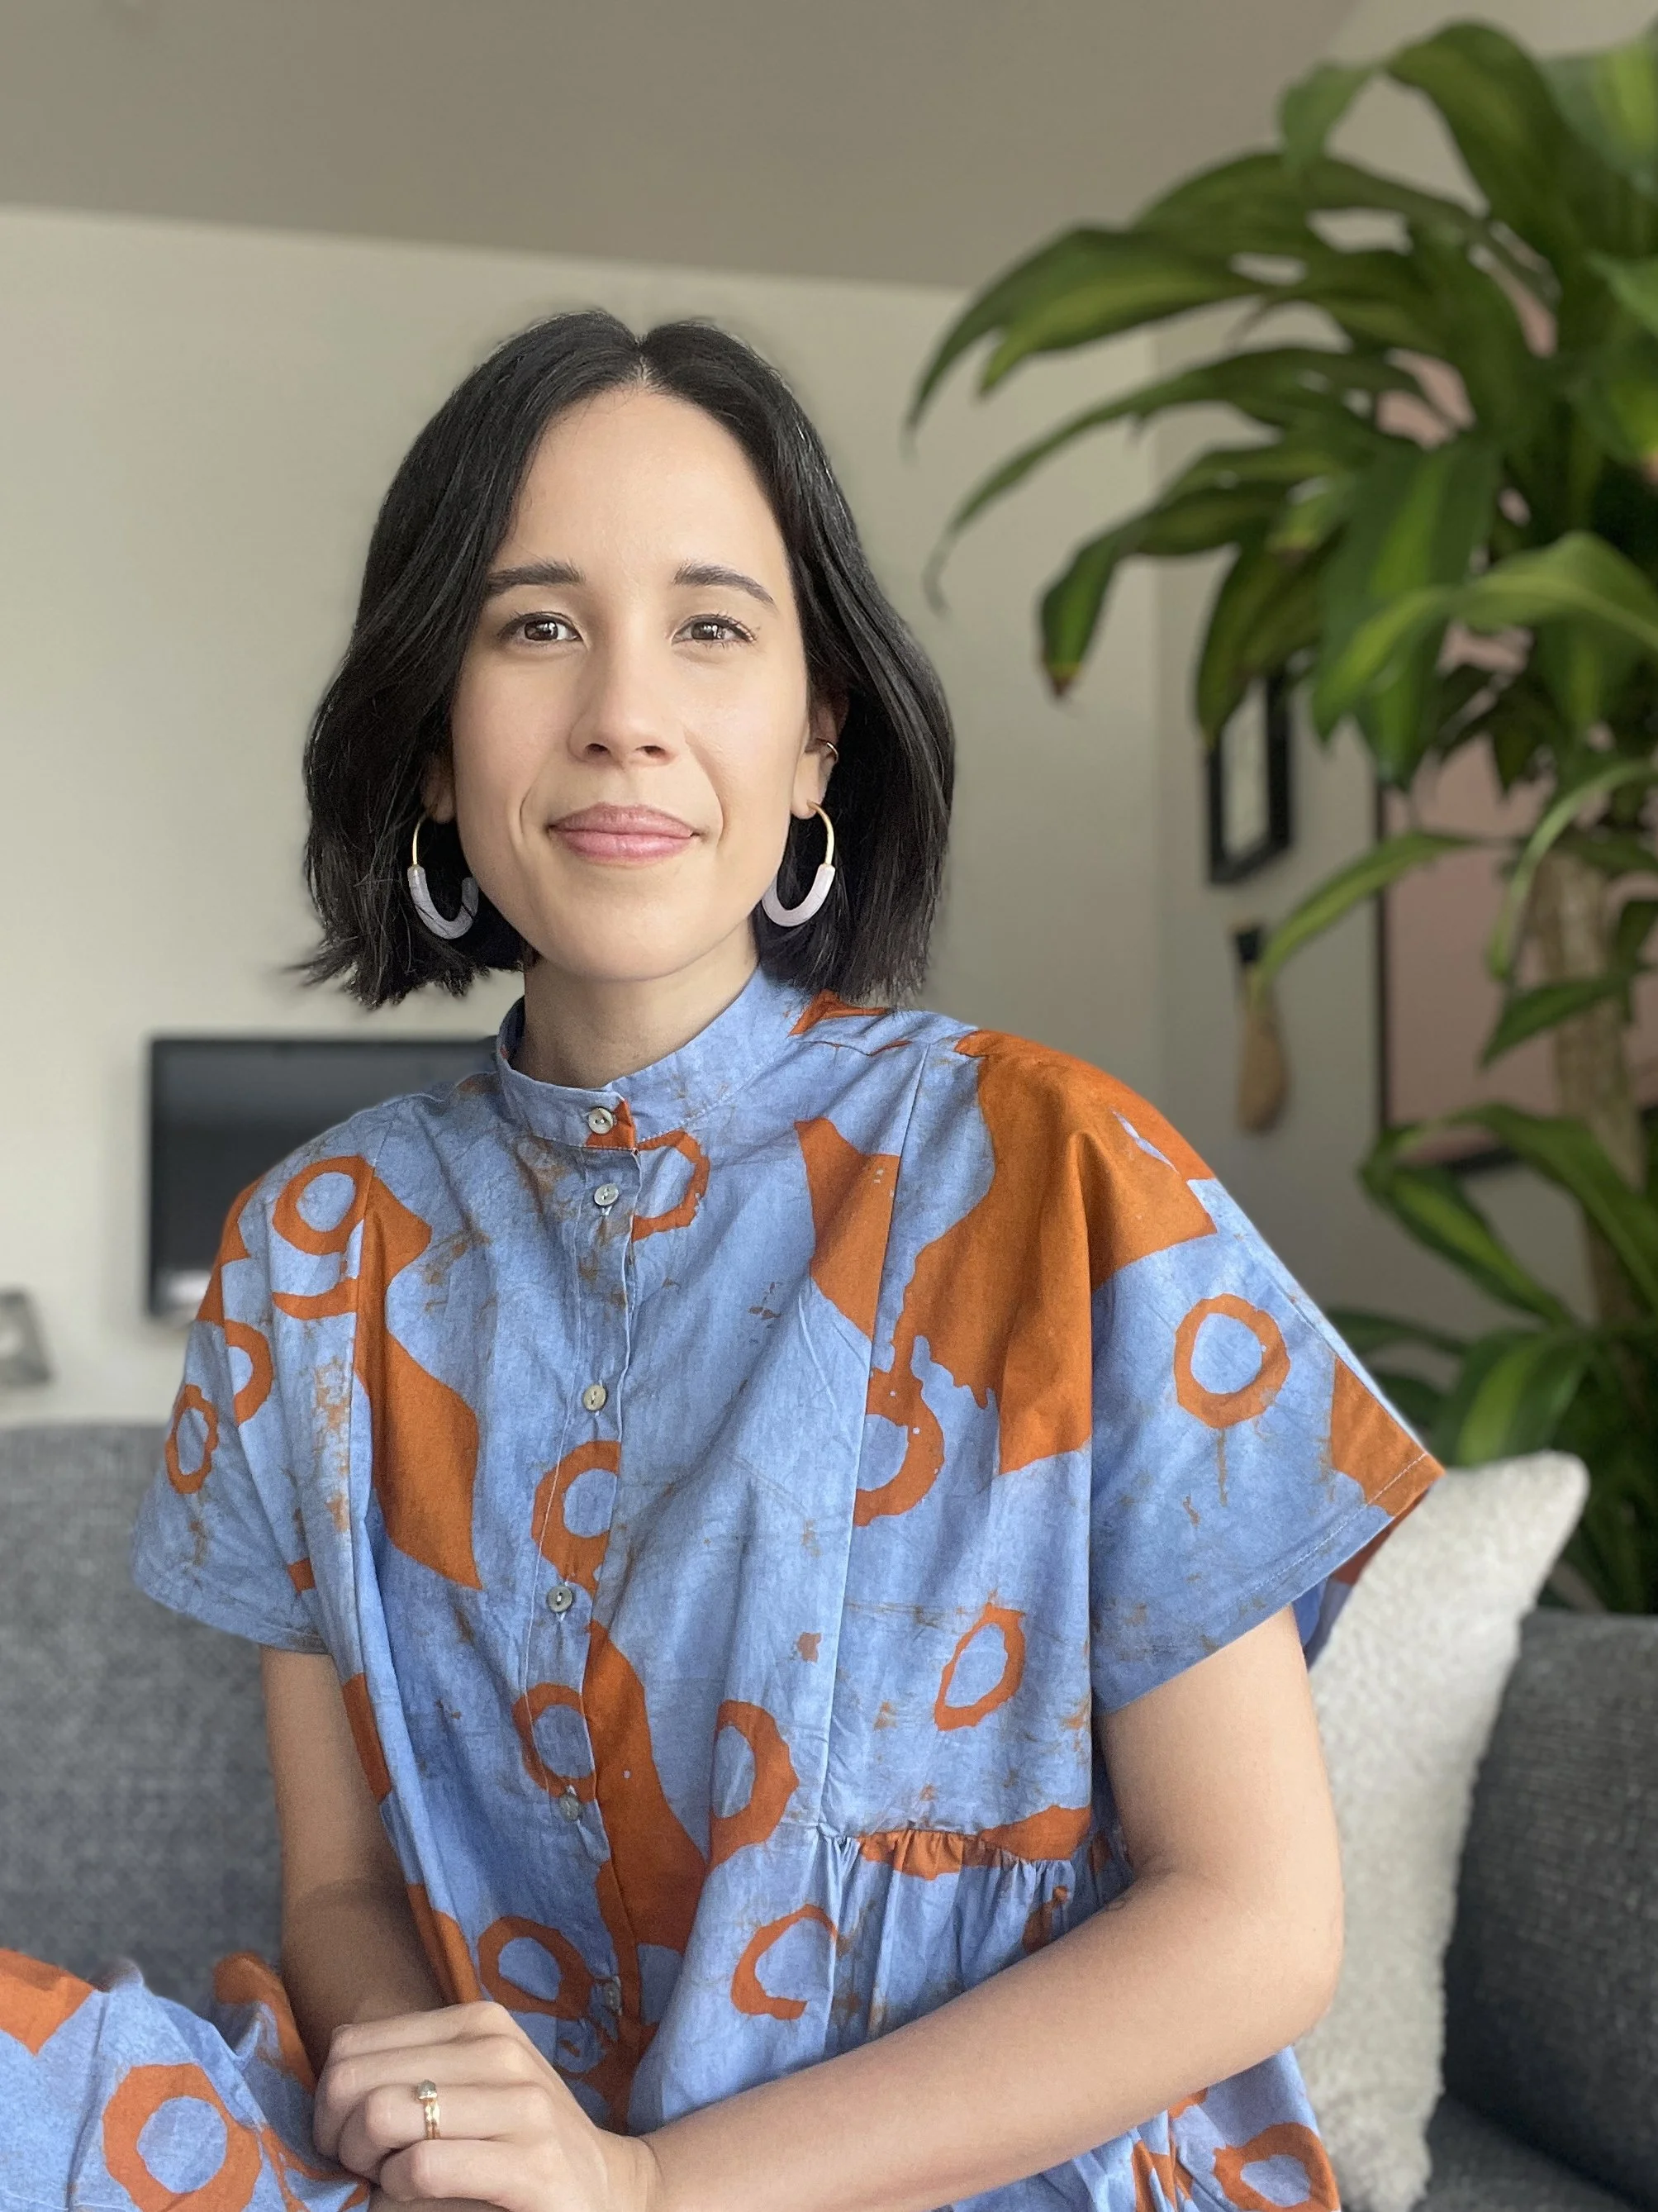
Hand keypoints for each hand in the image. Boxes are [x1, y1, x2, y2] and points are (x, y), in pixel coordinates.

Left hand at [314, 2002, 661, 2211]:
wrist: (606, 2190)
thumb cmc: (518, 2141)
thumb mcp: (471, 2086)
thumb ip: (411, 2067)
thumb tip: (332, 2064)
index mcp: (479, 2023)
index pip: (352, 2044)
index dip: (328, 2101)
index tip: (347, 2137)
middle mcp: (499, 2051)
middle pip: (355, 2079)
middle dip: (336, 2134)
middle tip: (363, 2168)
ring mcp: (521, 2106)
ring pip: (381, 2114)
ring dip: (365, 2164)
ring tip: (388, 2180)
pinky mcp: (532, 2165)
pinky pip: (421, 2167)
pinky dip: (397, 2189)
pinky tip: (414, 2195)